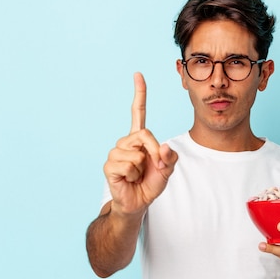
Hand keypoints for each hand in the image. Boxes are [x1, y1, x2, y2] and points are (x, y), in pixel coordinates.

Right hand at [103, 72, 177, 215]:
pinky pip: (128, 165)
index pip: (138, 112)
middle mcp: (125, 141)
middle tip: (153, 168)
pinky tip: (128, 179)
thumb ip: (170, 158)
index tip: (138, 75)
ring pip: (137, 154)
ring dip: (142, 169)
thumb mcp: (167, 170)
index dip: (139, 94)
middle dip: (155, 154)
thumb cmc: (150, 184)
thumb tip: (164, 148)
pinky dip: (133, 175)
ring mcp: (115, 152)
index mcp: (139, 138)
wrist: (137, 203)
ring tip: (136, 176)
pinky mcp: (109, 165)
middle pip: (145, 135)